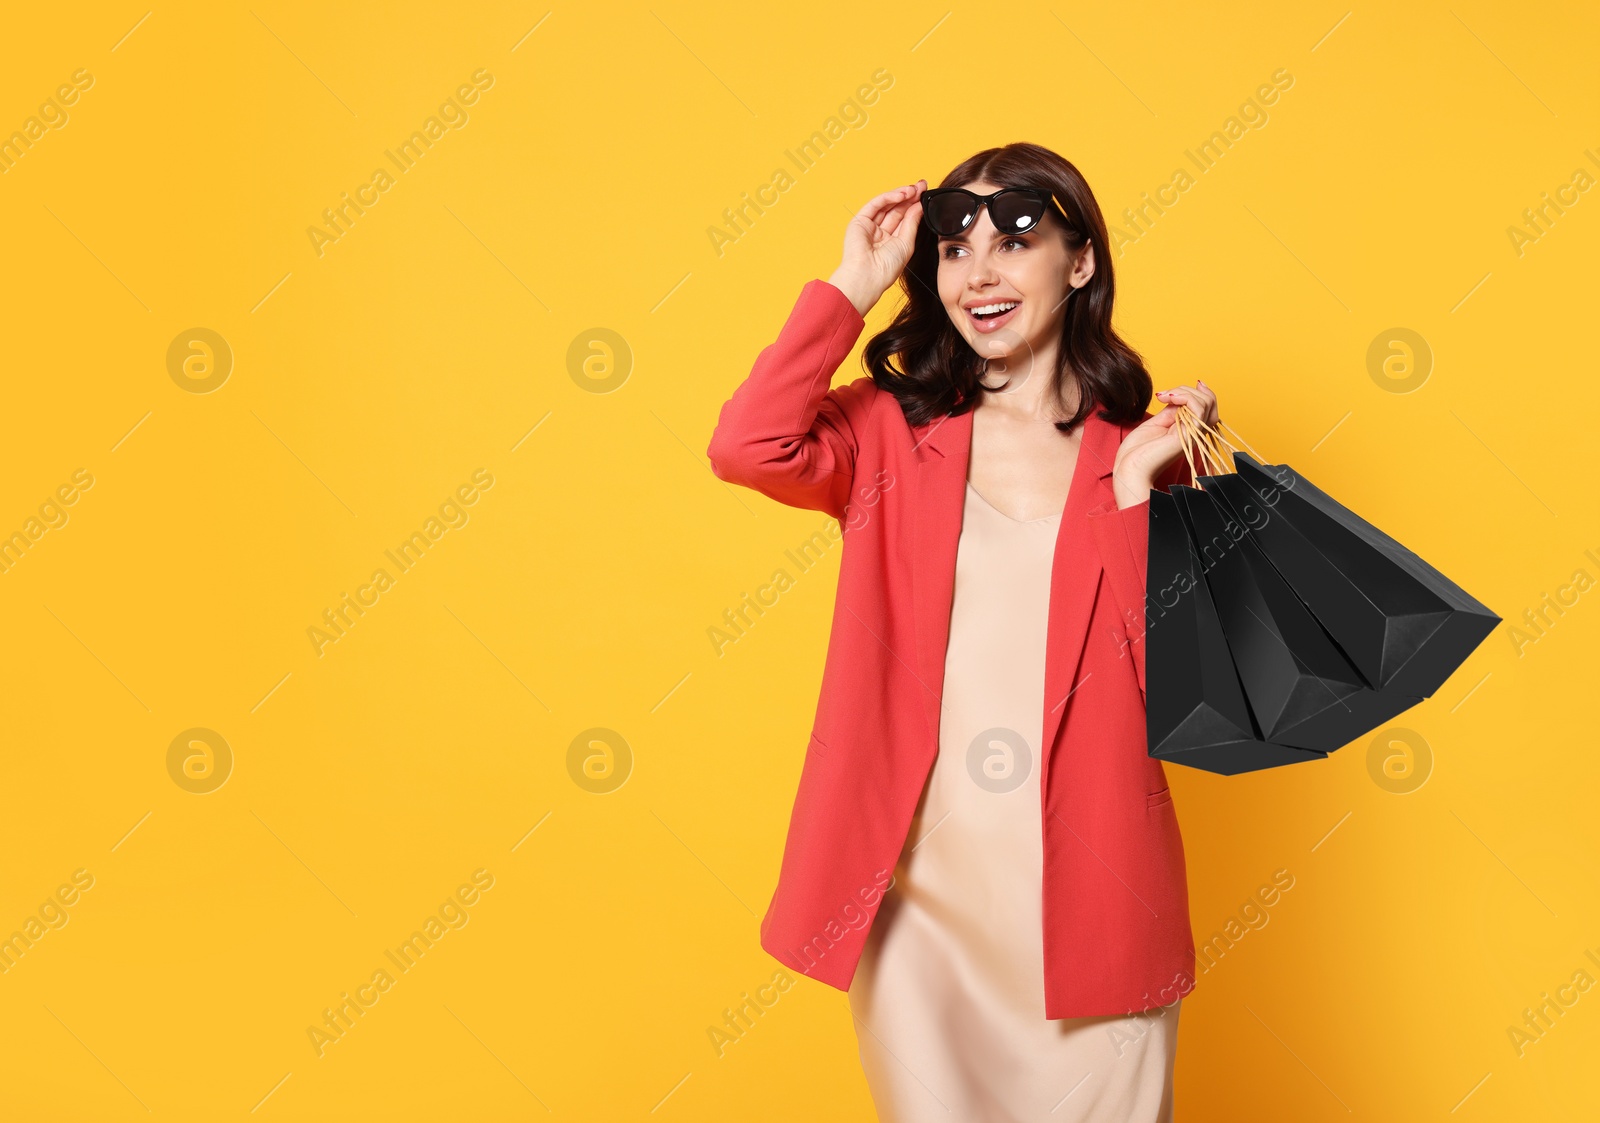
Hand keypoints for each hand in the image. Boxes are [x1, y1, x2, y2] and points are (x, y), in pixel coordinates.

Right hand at [828, 180, 926, 316]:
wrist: (868, 276)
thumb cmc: (886, 267)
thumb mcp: (906, 243)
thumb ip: (912, 222)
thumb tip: (919, 205)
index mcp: (892, 241)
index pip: (905, 218)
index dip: (914, 205)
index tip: (926, 194)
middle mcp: (880, 232)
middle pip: (896, 209)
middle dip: (909, 197)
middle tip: (921, 186)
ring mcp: (869, 226)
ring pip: (886, 205)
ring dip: (901, 195)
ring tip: (914, 189)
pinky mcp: (859, 221)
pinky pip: (875, 204)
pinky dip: (889, 197)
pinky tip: (902, 194)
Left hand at [1111, 381, 1221, 508]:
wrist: (1129, 468)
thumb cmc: (1137, 451)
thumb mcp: (1156, 422)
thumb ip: (1172, 409)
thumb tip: (1181, 395)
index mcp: (1187, 429)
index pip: (1206, 406)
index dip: (1196, 392)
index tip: (1173, 391)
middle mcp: (1193, 432)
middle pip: (1209, 402)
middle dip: (1187, 389)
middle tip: (1165, 395)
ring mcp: (1192, 434)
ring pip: (1206, 403)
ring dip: (1184, 391)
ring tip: (1165, 396)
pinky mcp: (1187, 436)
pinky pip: (1199, 409)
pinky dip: (1185, 397)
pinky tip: (1168, 398)